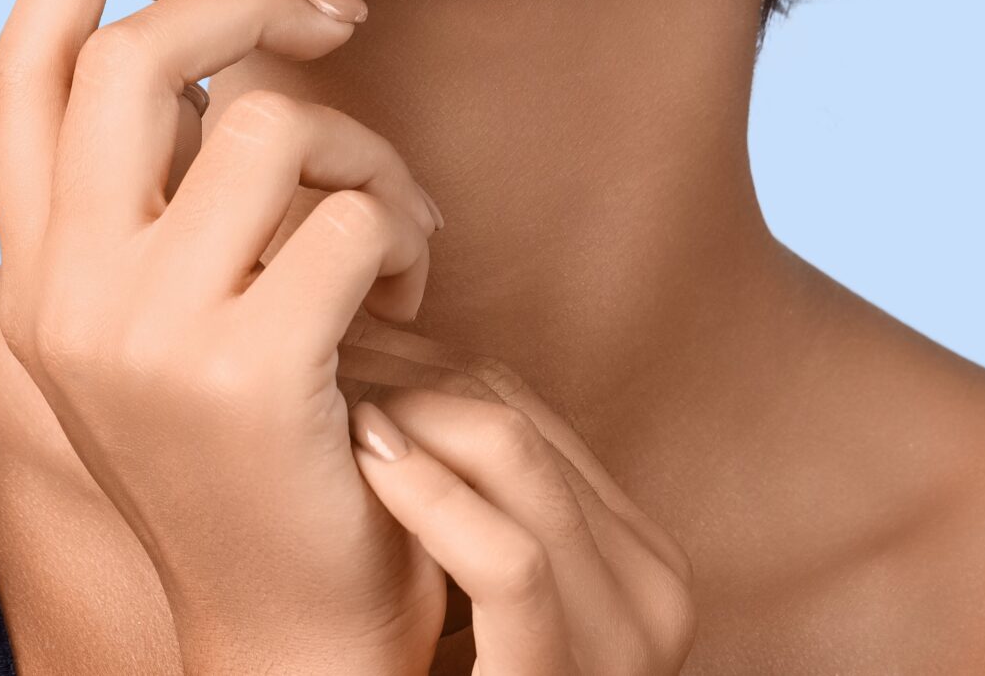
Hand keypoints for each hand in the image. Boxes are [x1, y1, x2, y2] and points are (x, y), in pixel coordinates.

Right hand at [0, 0, 449, 674]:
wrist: (290, 632)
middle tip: (335, 19)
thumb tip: (206, 41)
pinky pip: (344, 214)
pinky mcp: (245, 372)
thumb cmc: (260, 456)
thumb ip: (157, 199)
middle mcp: (64, 298)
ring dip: (361, 152)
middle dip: (249, 2)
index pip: (16, 73)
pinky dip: (399, 233)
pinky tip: (405, 300)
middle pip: (129, 59)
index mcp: (35, 276)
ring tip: (393, 232)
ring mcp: (143, 338)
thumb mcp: (169, 319)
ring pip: (263, 125)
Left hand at [340, 328, 696, 673]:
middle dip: (413, 378)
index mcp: (642, 554)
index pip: (531, 413)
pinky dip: (432, 496)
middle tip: (328, 352)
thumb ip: (485, 507)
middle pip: (520, 425)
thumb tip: (390, 389)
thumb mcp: (490, 593)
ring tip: (338, 399)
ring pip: (518, 464)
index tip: (344, 347)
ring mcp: (627, 638)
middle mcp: (656, 586)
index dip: (426, 366)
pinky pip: (508, 559)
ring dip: (415, 416)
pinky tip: (367, 460)